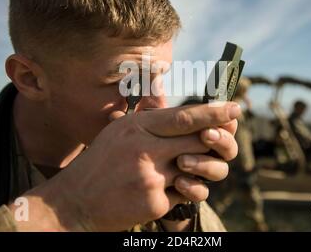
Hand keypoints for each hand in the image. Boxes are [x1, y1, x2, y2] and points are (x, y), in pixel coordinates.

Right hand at [13, 102, 240, 230]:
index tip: (235, 108)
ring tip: (188, 168)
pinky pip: (186, 193)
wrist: (75, 202)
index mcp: (136, 127)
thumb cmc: (101, 163)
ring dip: (200, 169)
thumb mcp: (119, 131)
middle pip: (197, 140)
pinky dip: (184, 191)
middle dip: (216, 140)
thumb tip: (181, 108)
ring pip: (196, 168)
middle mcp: (144, 149)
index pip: (183, 117)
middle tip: (223, 138)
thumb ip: (149, 118)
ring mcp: (149, 176)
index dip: (213, 112)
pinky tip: (171, 190)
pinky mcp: (153, 202)